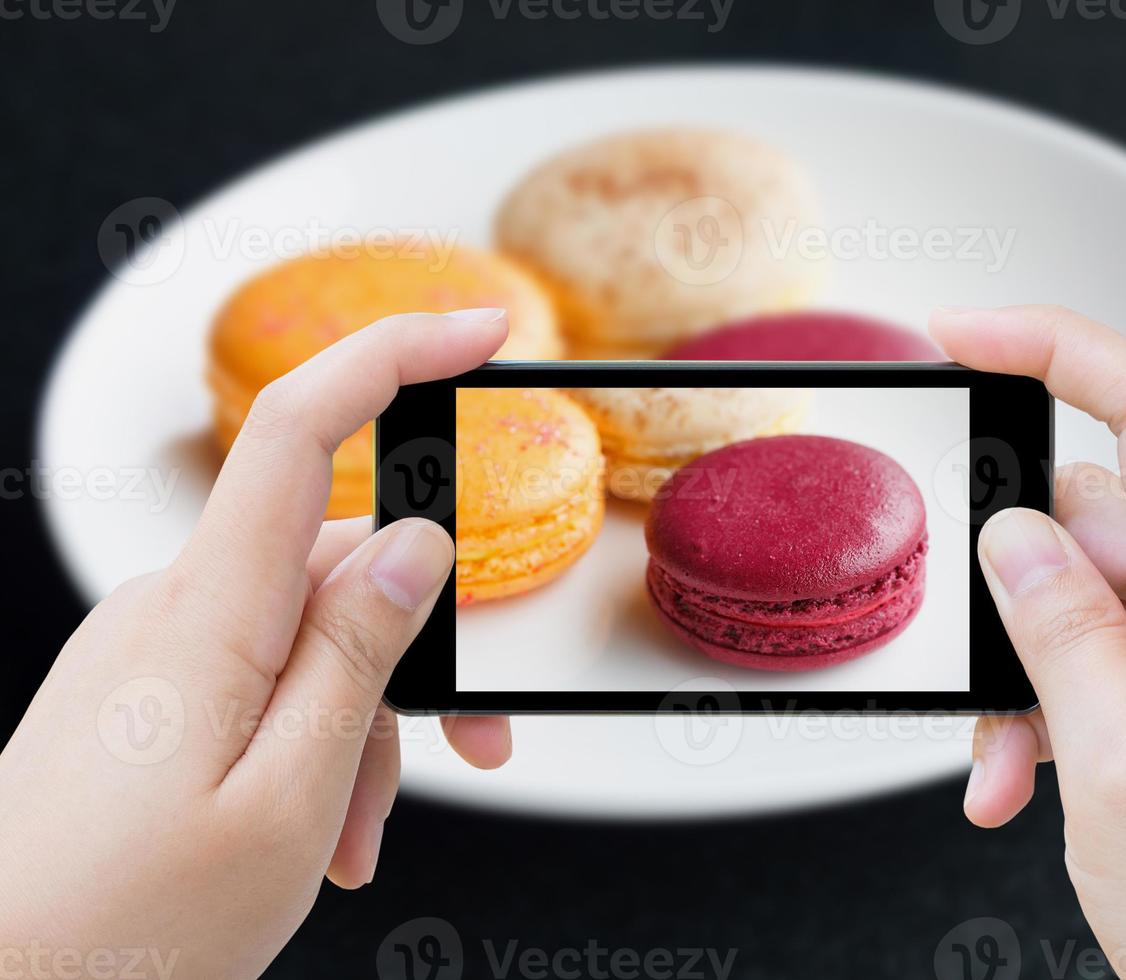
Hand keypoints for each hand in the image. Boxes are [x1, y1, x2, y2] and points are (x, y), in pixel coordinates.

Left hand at [0, 310, 511, 978]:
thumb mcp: (289, 801)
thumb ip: (361, 658)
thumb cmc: (122, 929)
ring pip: (310, 637)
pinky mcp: (146, 688)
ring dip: (362, 726)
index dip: (397, 356)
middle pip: (341, 568)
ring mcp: (152, 647)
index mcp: (208, 618)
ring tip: (350, 841)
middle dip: (416, 656)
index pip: (304, 430)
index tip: (481, 330)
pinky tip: (312, 827)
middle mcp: (171, 608)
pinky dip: (310, 739)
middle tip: (470, 757)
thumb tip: (421, 548)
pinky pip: (261, 675)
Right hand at [931, 306, 1125, 975]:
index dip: (1056, 347)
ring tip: (1010, 771)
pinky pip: (1105, 677)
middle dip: (1010, 584)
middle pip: (1096, 520)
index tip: (962, 334)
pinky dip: (1049, 721)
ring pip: (1085, 609)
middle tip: (978, 674)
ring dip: (1023, 677)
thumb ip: (1065, 637)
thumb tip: (1015, 538)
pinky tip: (1027, 790)